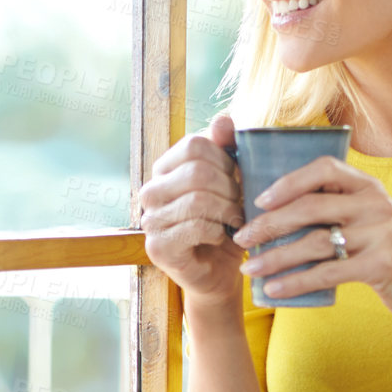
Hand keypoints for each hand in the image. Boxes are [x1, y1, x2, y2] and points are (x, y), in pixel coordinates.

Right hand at [136, 113, 246, 305]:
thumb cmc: (226, 224)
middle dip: (230, 188)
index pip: (194, 145)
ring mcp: (150, 220)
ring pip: (198, 200)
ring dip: (228, 211)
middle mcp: (150, 192)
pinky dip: (218, 231)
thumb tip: (223, 119)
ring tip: (236, 221)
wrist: (220, 273)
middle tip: (241, 204)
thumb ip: (226, 150)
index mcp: (165, 169)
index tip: (237, 179)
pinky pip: (195, 227)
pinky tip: (223, 237)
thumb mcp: (231, 182)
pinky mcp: (157, 247)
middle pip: (197, 172)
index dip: (225, 160)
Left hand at [230, 155, 391, 323]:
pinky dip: (297, 282)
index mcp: (368, 187)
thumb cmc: (388, 253)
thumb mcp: (369, 221)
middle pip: (311, 207)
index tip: (260, 200)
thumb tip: (275, 214)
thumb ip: (336, 210)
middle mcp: (375, 204)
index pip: (324, 169)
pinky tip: (275, 290)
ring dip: (276, 257)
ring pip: (315, 242)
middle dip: (270, 223)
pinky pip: (328, 272)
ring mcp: (380, 233)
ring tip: (250, 269)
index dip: (289, 181)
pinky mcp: (382, 264)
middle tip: (242, 238)